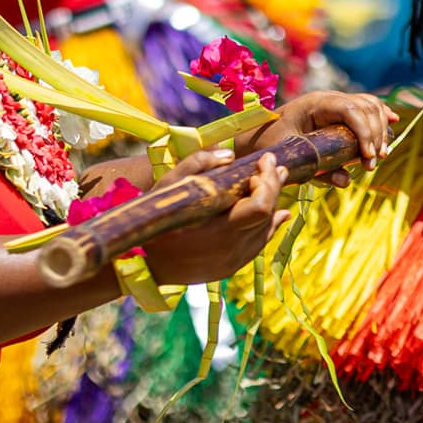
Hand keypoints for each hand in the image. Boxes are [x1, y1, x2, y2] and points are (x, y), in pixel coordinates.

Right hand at [141, 148, 288, 286]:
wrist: (145, 263)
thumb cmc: (155, 218)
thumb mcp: (169, 185)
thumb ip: (198, 164)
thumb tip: (230, 155)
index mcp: (216, 227)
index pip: (260, 205)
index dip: (267, 182)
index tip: (264, 160)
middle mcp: (229, 247)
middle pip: (266, 215)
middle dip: (273, 186)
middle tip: (274, 166)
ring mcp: (232, 260)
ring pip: (266, 230)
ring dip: (273, 203)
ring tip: (275, 181)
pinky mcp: (231, 267)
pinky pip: (257, 244)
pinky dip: (269, 225)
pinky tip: (277, 212)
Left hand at [237, 90, 396, 184]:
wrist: (255, 136)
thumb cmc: (269, 146)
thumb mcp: (293, 161)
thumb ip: (319, 171)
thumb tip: (347, 181)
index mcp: (315, 104)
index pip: (351, 109)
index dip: (365, 131)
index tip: (368, 157)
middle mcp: (328, 99)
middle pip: (366, 107)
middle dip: (375, 134)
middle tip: (373, 162)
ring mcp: (334, 102)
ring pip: (369, 105)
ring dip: (380, 128)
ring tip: (379, 154)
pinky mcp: (337, 111)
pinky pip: (364, 106)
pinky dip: (379, 115)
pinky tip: (392, 120)